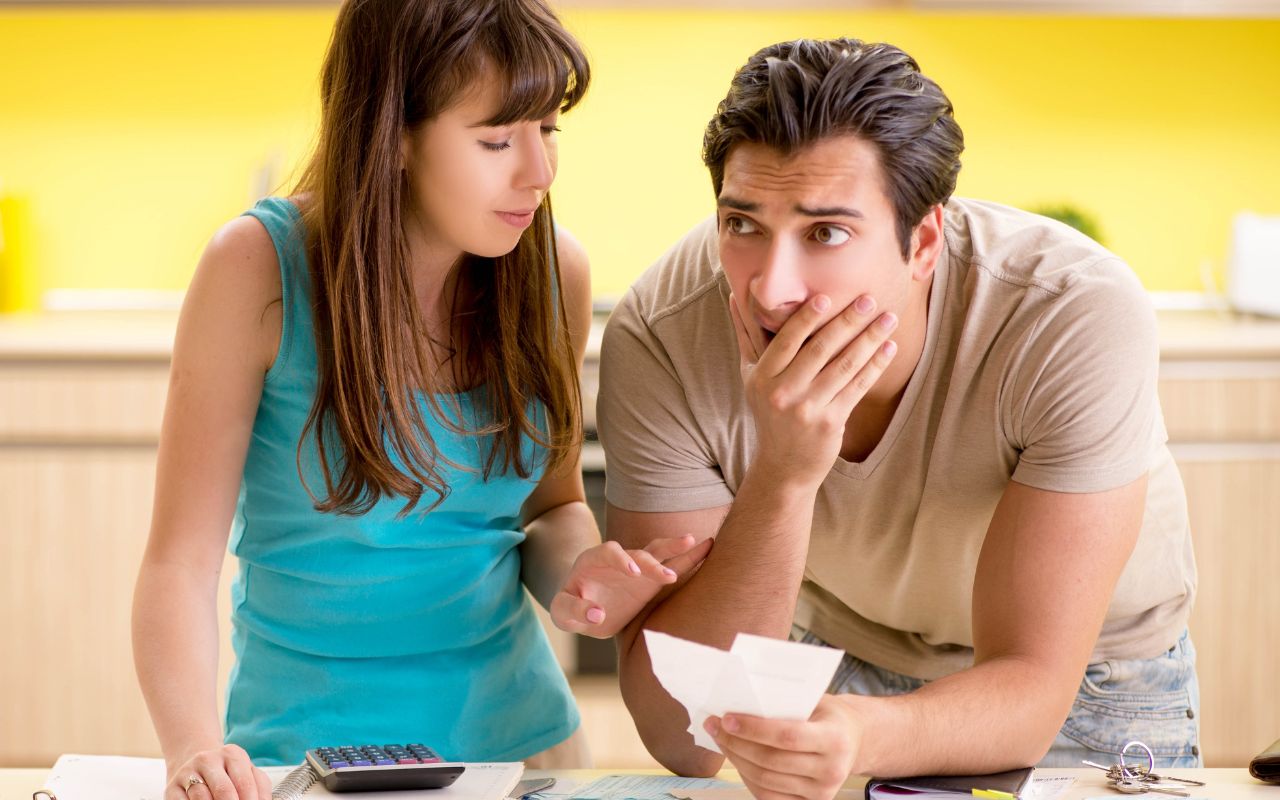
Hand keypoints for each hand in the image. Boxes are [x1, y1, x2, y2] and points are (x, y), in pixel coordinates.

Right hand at [165, 744, 271, 799]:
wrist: (192, 759)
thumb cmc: (225, 771)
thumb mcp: (246, 772)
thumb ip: (259, 787)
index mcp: (232, 754)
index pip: (245, 782)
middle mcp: (208, 760)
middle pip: (224, 791)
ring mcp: (187, 773)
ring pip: (202, 798)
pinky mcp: (171, 788)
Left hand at [551, 535, 712, 636]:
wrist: (583, 604)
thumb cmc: (570, 606)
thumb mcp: (561, 611)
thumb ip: (573, 611)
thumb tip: (597, 614)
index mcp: (593, 560)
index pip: (607, 551)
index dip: (620, 559)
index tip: (633, 573)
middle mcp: (618, 559)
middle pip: (637, 551)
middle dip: (653, 560)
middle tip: (667, 575)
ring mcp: (637, 567)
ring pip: (657, 553)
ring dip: (675, 549)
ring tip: (697, 543)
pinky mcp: (650, 580)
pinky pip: (672, 566)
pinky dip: (688, 559)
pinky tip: (707, 549)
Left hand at [703, 694, 861, 799]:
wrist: (855, 741)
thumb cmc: (829, 716)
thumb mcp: (816, 701)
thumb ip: (786, 702)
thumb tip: (741, 699)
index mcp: (834, 738)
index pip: (787, 736)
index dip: (753, 729)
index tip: (727, 718)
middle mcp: (831, 769)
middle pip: (771, 760)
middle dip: (736, 743)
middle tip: (716, 726)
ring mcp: (821, 791)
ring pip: (765, 780)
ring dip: (736, 759)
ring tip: (722, 739)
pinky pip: (769, 795)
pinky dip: (747, 777)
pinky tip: (737, 759)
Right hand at [729, 292, 897, 489]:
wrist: (783, 466)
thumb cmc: (769, 412)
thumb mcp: (750, 377)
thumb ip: (746, 336)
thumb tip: (734, 295)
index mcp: (762, 377)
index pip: (787, 340)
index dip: (807, 318)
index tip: (828, 296)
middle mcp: (782, 393)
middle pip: (820, 349)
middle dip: (848, 321)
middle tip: (869, 299)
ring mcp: (807, 409)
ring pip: (844, 366)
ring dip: (870, 339)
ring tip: (889, 319)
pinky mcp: (830, 423)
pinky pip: (857, 387)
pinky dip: (876, 366)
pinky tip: (889, 348)